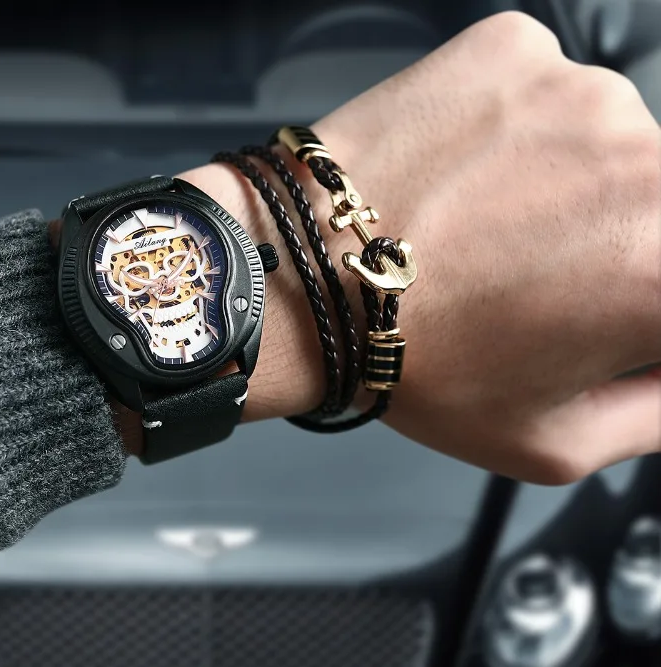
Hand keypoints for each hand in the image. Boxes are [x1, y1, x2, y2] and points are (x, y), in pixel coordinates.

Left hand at [175, 12, 660, 483]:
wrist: (302, 278)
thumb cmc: (408, 360)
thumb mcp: (552, 442)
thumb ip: (655, 410)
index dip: (641, 305)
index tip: (606, 311)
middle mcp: (642, 165)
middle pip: (654, 201)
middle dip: (614, 240)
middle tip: (533, 274)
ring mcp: (577, 94)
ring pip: (605, 139)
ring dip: (565, 178)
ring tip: (482, 224)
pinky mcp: (516, 51)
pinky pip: (543, 90)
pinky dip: (515, 127)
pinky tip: (461, 175)